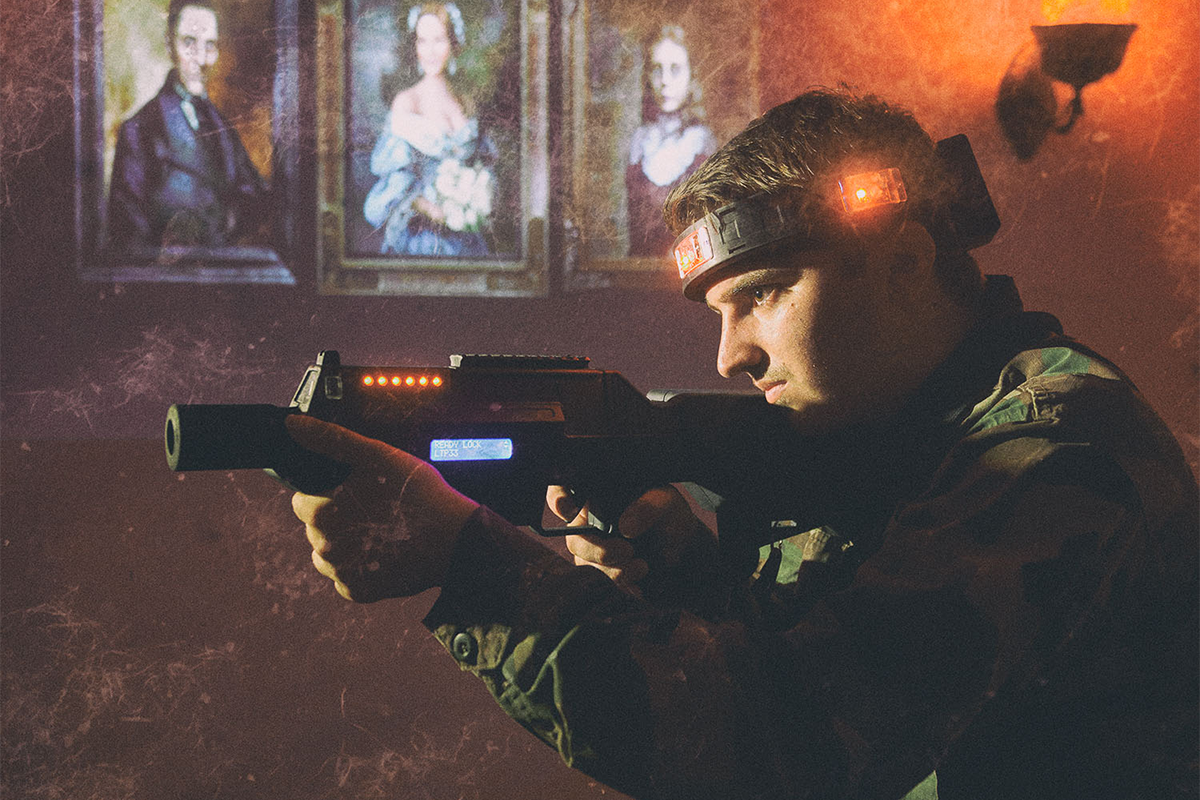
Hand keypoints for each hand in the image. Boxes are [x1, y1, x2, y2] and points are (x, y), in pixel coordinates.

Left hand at [288, 416, 478, 601]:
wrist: (455, 538)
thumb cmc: (417, 493)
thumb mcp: (377, 455)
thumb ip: (331, 440)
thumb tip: (293, 424)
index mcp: (321, 512)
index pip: (303, 501)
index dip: (328, 493)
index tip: (355, 491)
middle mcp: (324, 547)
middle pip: (316, 527)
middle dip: (337, 517)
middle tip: (374, 509)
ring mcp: (341, 572)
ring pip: (328, 553)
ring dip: (346, 543)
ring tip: (381, 531)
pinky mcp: (358, 592)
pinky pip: (346, 577)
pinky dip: (361, 567)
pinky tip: (384, 553)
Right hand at [547, 485, 717, 603]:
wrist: (681, 546)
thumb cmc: (667, 514)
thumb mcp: (665, 502)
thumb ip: (648, 507)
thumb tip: (626, 526)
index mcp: (596, 494)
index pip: (562, 490)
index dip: (558, 498)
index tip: (569, 508)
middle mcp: (586, 520)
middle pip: (573, 538)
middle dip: (598, 550)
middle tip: (628, 551)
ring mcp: (590, 547)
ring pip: (586, 564)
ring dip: (615, 570)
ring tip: (643, 565)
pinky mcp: (600, 570)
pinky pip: (601, 581)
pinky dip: (622, 581)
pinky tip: (642, 574)